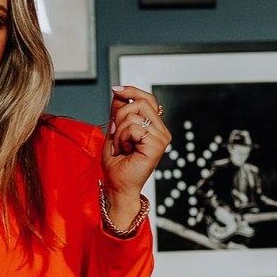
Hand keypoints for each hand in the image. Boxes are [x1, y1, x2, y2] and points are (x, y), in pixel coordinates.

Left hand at [100, 85, 170, 227]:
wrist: (117, 186)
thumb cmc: (117, 165)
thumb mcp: (115, 132)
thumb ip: (118, 113)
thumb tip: (119, 92)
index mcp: (154, 127)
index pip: (147, 99)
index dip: (132, 91)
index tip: (116, 90)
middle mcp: (161, 131)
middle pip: (140, 102)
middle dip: (120, 117)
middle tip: (116, 137)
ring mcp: (161, 138)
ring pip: (133, 115)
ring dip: (119, 132)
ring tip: (121, 148)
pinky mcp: (156, 145)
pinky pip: (133, 128)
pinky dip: (121, 139)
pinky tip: (124, 151)